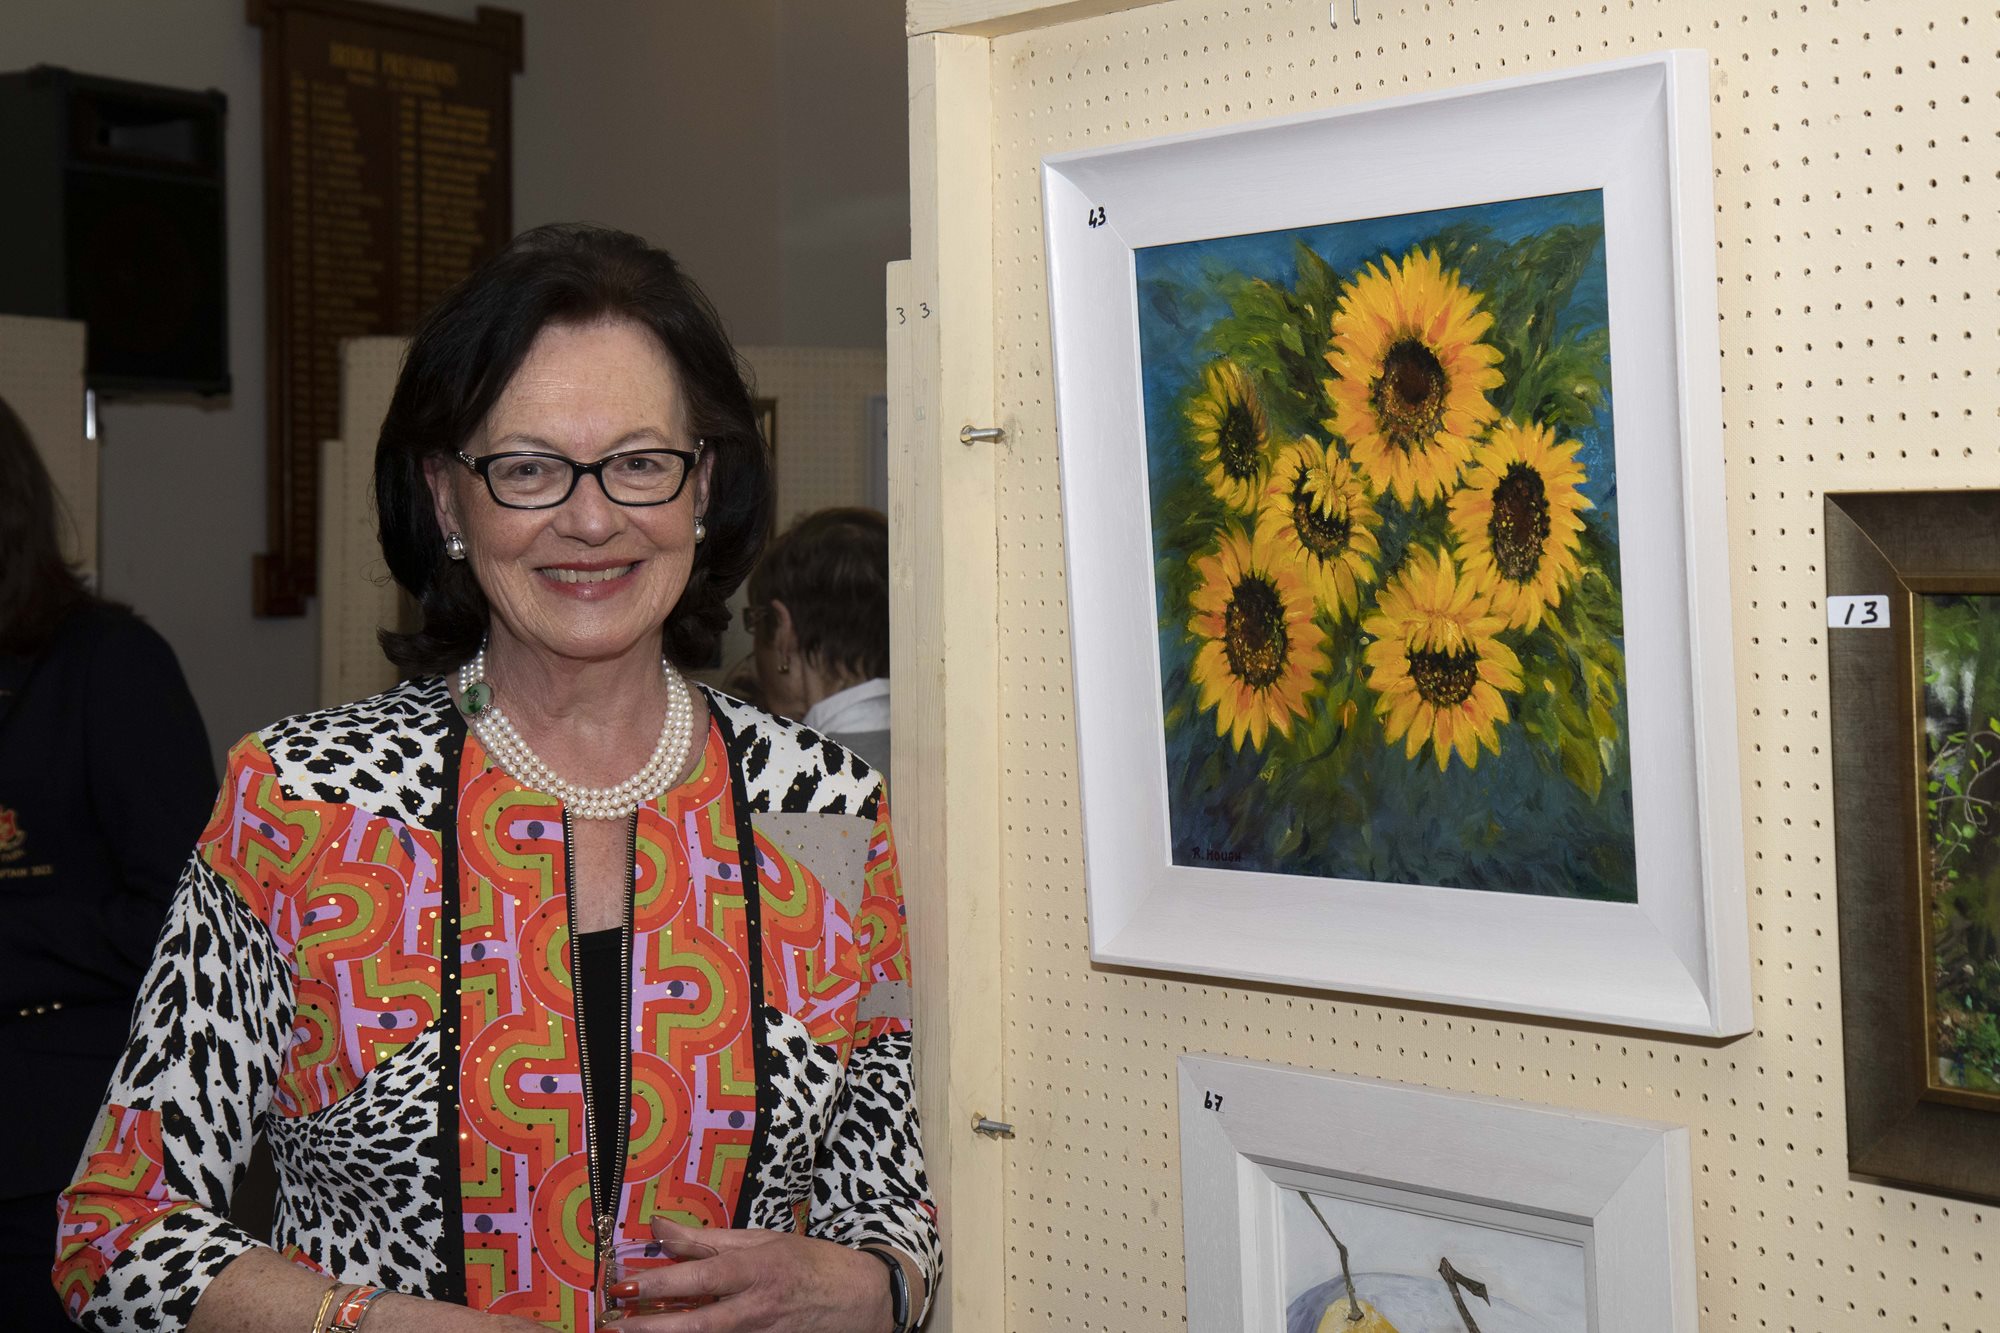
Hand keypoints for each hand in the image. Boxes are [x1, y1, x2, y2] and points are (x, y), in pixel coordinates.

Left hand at [608, 1217, 894, 1331]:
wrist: (863, 1301)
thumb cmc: (812, 1263)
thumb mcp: (763, 1239)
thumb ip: (708, 1239)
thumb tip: (659, 1227)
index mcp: (758, 1269)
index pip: (701, 1277)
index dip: (660, 1283)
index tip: (624, 1286)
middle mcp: (757, 1308)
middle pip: (696, 1323)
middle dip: (651, 1327)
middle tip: (613, 1325)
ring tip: (629, 1332)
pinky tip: (674, 1332)